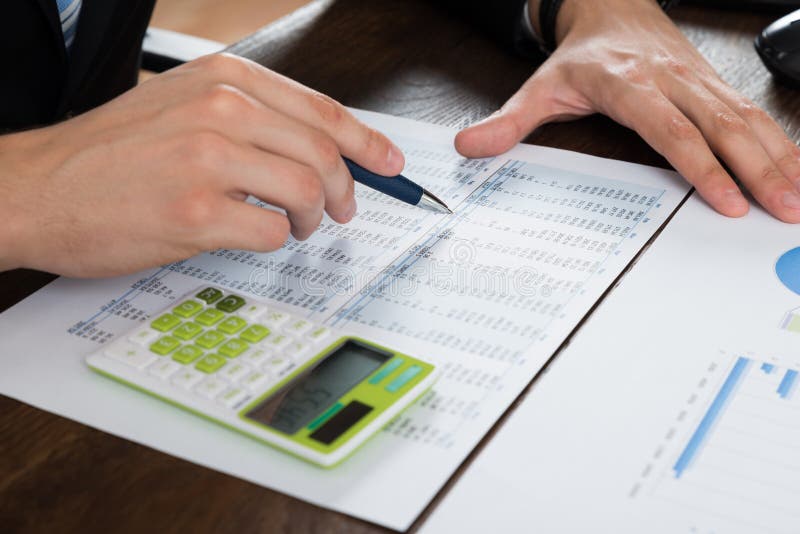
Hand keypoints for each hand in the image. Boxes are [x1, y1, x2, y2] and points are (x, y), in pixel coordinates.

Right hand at [0, 54, 403, 276]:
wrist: (38, 187)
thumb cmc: (108, 153)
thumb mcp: (180, 106)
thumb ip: (248, 116)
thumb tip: (315, 146)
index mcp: (222, 79)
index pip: (321, 109)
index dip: (366, 141)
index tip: (388, 163)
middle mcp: (220, 110)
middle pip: (324, 153)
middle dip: (346, 189)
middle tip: (343, 211)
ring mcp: (207, 160)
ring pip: (307, 190)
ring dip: (313, 218)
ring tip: (297, 227)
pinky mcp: (195, 212)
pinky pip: (270, 232)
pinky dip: (275, 241)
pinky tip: (257, 237)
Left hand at [455, 0, 799, 221]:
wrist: (611, 5)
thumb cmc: (581, 56)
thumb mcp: (539, 87)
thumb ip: (509, 121)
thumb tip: (469, 145)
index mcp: (630, 85)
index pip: (671, 130)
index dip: (700, 165)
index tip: (726, 200)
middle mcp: (673, 81)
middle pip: (723, 125)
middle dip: (758, 168)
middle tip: (785, 209)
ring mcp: (700, 80)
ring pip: (748, 118)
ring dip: (780, 158)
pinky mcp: (716, 83)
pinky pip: (755, 112)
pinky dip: (782, 140)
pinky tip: (798, 168)